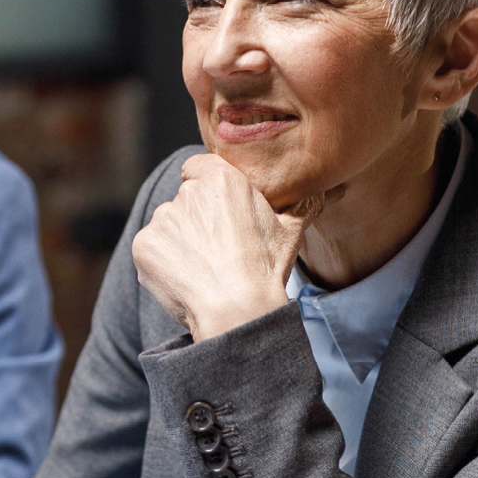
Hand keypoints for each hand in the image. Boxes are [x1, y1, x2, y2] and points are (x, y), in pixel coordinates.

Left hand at [132, 154, 322, 340]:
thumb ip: (304, 202)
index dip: (207, 189)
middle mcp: (188, 192)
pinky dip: (162, 262)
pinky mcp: (145, 245)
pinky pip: (151, 249)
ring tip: (203, 269)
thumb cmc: (266, 270)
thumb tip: (332, 188)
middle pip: (185, 199)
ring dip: (179, 242)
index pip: (199, 167)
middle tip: (217, 250)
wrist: (236, 311)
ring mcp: (163, 219)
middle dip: (196, 220)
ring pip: (168, 225)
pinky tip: (186, 279)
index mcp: (222, 180)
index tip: (218, 213)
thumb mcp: (292, 231)